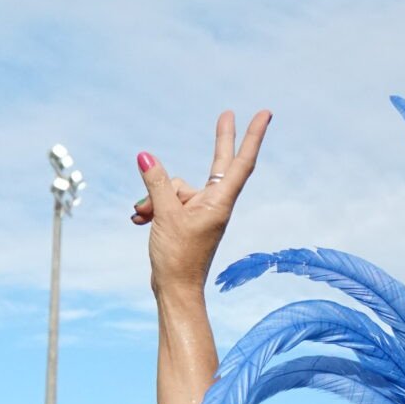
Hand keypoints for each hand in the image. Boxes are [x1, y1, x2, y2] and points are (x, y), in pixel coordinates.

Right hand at [132, 110, 271, 298]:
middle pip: (218, 163)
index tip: (265, 115)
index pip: (240, 162)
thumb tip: (145, 156)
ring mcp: (200, 212)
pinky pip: (168, 201)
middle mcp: (213, 204)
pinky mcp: (186, 220)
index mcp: (218, 202)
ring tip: (142, 215)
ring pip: (176, 187)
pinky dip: (153, 207)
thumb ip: (157, 184)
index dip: (252, 136)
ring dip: (155, 197)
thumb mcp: (164, 215)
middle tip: (227, 113)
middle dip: (220, 139)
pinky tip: (139, 219)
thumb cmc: (177, 258)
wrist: (174, 291)